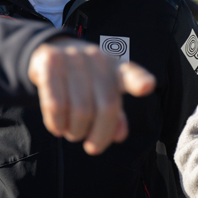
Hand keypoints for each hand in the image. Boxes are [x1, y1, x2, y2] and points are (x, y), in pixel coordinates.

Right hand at [28, 38, 155, 154]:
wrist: (51, 52)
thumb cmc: (84, 80)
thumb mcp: (103, 94)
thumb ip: (114, 116)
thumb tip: (119, 135)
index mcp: (116, 67)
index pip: (131, 74)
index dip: (140, 81)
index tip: (147, 86)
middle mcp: (97, 58)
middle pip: (106, 107)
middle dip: (99, 136)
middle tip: (90, 146)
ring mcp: (73, 57)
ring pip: (80, 110)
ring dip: (75, 132)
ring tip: (71, 132)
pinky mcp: (50, 61)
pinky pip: (56, 104)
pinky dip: (57, 124)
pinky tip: (57, 128)